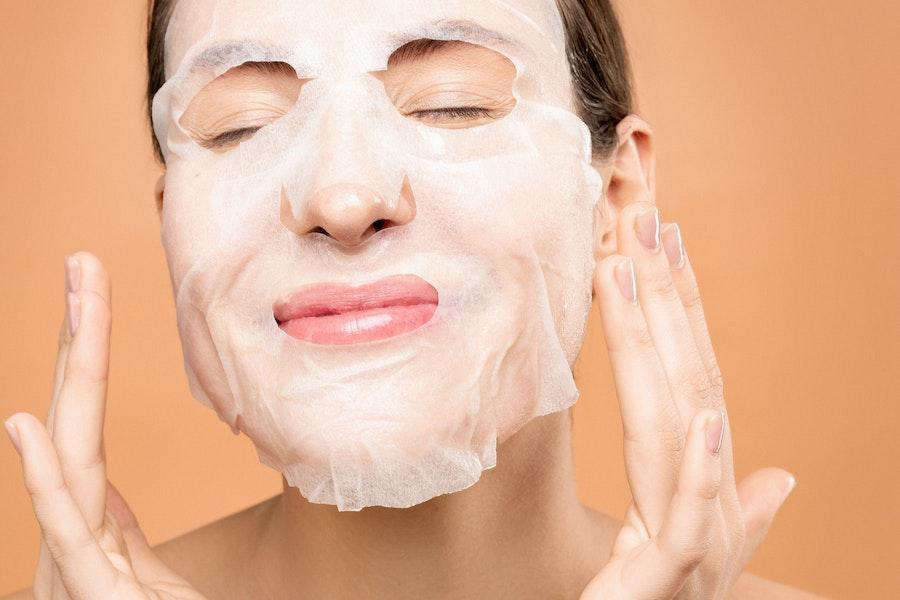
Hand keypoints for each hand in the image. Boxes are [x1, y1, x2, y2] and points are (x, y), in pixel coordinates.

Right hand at [4, 252, 204, 599]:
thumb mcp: (137, 575)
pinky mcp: (89, 593)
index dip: (89, 354)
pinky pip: (66, 530)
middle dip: (83, 337)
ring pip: (72, 455)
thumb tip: (105, 487)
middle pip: (79, 417)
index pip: (90, 420)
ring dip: (75, 370)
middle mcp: (77, 530)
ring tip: (77, 292)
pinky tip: (23, 422)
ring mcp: (76, 561)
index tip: (91, 289)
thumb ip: (116, 534)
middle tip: (85, 261)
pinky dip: (43, 477)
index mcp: (94, 519)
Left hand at [581, 203, 796, 598]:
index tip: (661, 241)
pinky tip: (708, 419)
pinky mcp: (676, 575)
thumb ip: (733, 504)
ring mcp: (701, 535)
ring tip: (640, 271)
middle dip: (666, 297)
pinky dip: (702, 470)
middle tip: (643, 220)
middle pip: (687, 380)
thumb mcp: (694, 544)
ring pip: (681, 426)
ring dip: (667, 346)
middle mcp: (713, 495)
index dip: (682, 309)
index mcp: (706, 480)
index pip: (693, 378)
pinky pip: (691, 520)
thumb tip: (780, 477)